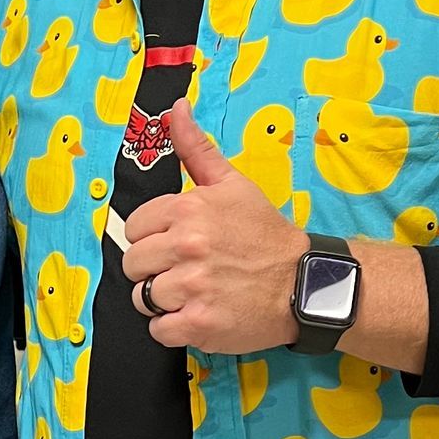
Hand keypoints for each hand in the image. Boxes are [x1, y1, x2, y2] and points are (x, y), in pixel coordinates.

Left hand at [121, 100, 306, 355]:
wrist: (304, 283)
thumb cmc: (265, 235)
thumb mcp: (233, 184)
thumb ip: (196, 149)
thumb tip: (175, 108)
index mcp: (187, 210)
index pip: (133, 229)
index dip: (152, 239)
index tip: (178, 244)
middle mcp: (187, 247)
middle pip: (133, 265)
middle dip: (155, 271)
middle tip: (188, 271)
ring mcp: (192, 287)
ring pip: (143, 299)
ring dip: (165, 301)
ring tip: (196, 293)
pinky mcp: (199, 324)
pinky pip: (159, 330)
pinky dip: (174, 328)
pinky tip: (198, 314)